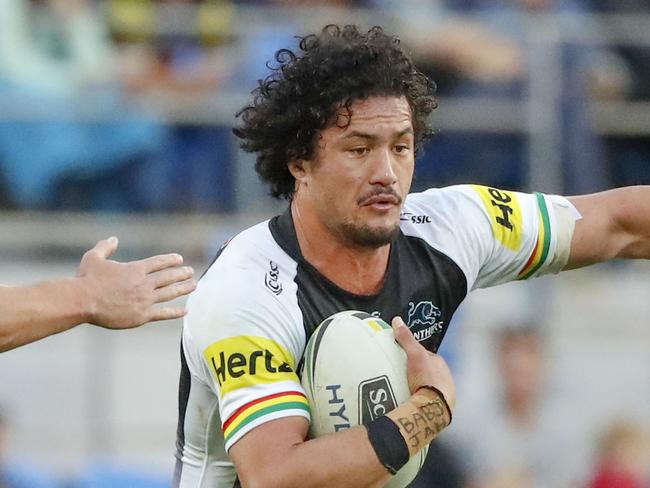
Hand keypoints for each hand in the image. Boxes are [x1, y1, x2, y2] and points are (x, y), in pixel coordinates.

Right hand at [76, 237, 195, 328]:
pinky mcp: (142, 315)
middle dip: (181, 274)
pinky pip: (163, 313)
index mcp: (135, 269)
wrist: (83, 301)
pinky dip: (175, 312)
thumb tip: (113, 239)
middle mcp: (144, 284)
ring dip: (183, 288)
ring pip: (170, 293)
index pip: (159, 263)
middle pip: (168, 277)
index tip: (180, 259)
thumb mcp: (94, 257)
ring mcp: (145, 300)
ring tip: (193, 285)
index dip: (170, 260)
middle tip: (191, 272)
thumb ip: (105, 247)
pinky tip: (185, 311)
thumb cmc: (87, 279)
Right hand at [391, 316, 455, 412]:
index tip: (403, 358)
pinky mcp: (442, 407)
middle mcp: (446, 377)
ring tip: (406, 389)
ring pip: (430, 385)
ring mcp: (446, 393)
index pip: (426, 355)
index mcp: (440, 363)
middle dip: (418, 371)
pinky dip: (423, 399)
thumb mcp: (414, 354)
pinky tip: (413, 401)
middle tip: (403, 375)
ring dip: (421, 386)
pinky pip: (430, 399)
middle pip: (428, 371)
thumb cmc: (426, 377)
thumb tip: (397, 320)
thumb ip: (406, 338)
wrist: (435, 406)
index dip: (414, 355)